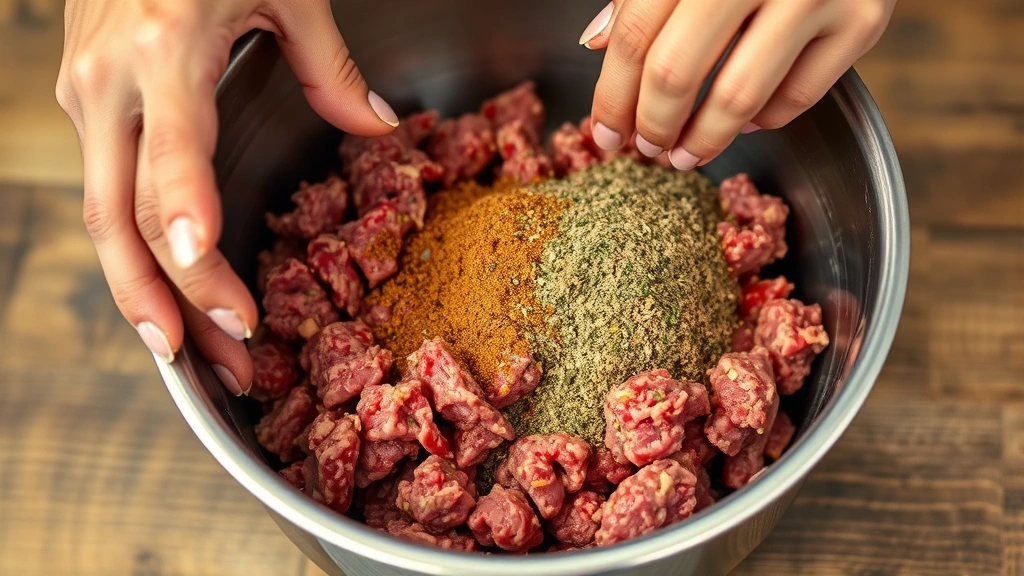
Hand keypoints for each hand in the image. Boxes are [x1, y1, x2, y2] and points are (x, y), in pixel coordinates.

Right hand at [56, 0, 399, 392]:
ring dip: (149, 297)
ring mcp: (87, 99)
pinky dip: (137, 255)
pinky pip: (106, 195)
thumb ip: (329, 63)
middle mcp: (111, 85)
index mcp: (165, 49)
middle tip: (224, 365)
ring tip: (200, 356)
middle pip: (121, 218)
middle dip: (171, 301)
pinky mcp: (85, 107)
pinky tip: (172, 294)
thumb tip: (378, 127)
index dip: (187, 232)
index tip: (213, 296)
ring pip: (104, 220)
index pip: (168, 161)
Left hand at [578, 0, 894, 168]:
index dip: (612, 95)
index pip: (636, 34)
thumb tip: (596, 42)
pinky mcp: (863, 22)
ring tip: (684, 154)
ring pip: (739, 98)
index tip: (606, 132)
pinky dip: (763, 121)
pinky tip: (743, 120)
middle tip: (645, 148)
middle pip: (677, 72)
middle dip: (652, 124)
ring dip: (703, 140)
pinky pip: (798, 98)